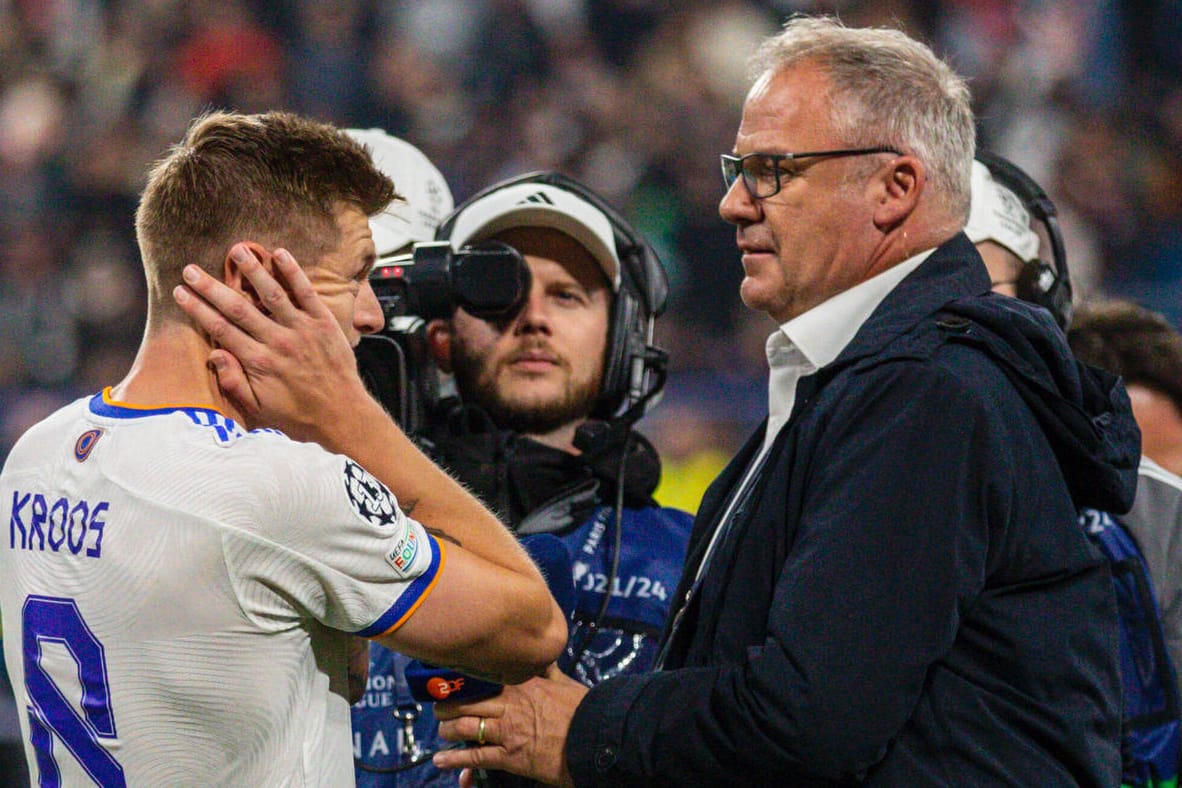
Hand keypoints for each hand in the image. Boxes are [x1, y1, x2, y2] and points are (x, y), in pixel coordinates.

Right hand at [172, 243, 370, 440]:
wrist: (343, 415)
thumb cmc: (299, 416)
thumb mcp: (259, 410)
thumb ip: (234, 382)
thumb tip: (213, 355)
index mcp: (258, 362)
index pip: (220, 329)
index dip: (197, 309)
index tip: (180, 293)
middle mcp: (277, 341)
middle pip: (238, 308)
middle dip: (211, 287)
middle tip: (190, 269)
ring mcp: (301, 329)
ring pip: (271, 294)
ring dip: (253, 271)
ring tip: (236, 250)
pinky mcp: (324, 323)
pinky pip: (306, 293)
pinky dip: (294, 273)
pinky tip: (280, 254)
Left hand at [434, 664, 587, 786]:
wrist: (597, 737)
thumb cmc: (584, 710)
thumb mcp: (565, 683)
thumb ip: (548, 670)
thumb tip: (543, 656)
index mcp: (522, 684)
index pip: (481, 677)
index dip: (461, 680)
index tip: (450, 681)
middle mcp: (510, 704)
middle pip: (466, 701)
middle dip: (447, 707)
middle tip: (440, 710)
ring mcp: (509, 731)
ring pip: (466, 726)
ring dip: (448, 730)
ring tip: (442, 733)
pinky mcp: (511, 756)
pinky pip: (476, 756)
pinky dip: (455, 759)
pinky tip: (441, 760)